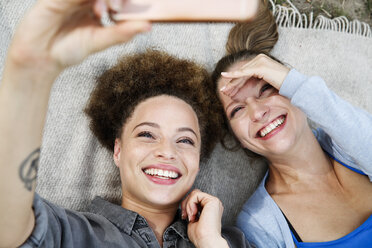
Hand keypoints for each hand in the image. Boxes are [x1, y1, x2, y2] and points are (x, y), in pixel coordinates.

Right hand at [8, 0, 150, 77]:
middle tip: (118, 10)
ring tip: (108, 10)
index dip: (126, 2)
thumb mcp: (99, 42)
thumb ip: (121, 33)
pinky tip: (96, 8)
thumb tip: (147, 27)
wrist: (41, 58)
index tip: (133, 11)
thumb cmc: (68, 49)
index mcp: (97, 7)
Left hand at [181, 189, 228, 247]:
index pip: (195, 199)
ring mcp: (214, 202)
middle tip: (185, 216)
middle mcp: (213, 205)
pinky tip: (193, 213)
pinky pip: (196, 194)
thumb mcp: (192, 220)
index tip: (185, 217)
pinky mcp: (213, 200)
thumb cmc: (200, 236)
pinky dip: (191, 203)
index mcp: (210, 209)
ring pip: (195, 193)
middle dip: (186, 204)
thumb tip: (185, 205)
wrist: (206, 241)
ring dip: (188, 204)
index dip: (187, 206)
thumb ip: (191, 211)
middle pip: (194, 195)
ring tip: (191, 216)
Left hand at [220, 53, 289, 96]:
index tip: (228, 90)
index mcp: (261, 60)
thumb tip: (246, 83)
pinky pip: (244, 73)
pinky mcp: (260, 66)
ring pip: (242, 74)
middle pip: (242, 72)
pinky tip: (225, 77)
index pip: (245, 72)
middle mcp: (259, 58)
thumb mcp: (266, 79)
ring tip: (224, 90)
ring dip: (232, 83)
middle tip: (223, 91)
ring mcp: (259, 61)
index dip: (236, 81)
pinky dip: (234, 75)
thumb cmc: (282, 84)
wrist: (293, 84)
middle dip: (232, 83)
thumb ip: (256, 78)